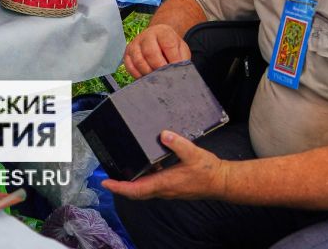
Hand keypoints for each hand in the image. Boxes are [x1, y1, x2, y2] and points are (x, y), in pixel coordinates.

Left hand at [102, 131, 228, 200]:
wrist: (221, 182)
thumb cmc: (208, 171)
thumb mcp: (193, 153)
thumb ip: (178, 143)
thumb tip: (164, 134)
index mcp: (164, 183)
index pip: (136, 190)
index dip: (119, 187)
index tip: (106, 183)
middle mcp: (163, 189)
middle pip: (136, 192)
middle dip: (120, 187)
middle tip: (107, 178)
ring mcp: (167, 189)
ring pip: (144, 190)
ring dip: (131, 184)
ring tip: (120, 171)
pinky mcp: (171, 186)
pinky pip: (152, 185)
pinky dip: (143, 179)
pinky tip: (142, 166)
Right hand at [124, 24, 190, 78]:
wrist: (158, 40)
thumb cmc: (171, 47)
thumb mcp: (181, 49)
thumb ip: (181, 59)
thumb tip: (177, 73)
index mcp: (162, 31)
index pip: (168, 45)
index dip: (173, 60)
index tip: (177, 71)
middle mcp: (146, 35)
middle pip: (150, 53)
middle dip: (159, 68)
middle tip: (165, 77)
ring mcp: (135, 44)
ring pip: (138, 61)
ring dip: (148, 73)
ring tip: (157, 78)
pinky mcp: (127, 53)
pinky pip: (130, 67)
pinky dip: (138, 75)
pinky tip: (147, 77)